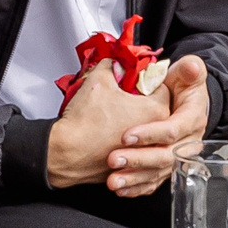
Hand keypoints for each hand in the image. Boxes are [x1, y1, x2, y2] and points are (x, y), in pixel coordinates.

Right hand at [46, 63, 170, 189]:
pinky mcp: (134, 165)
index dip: (144, 79)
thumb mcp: (99, 78)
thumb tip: (116, 61)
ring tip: (113, 114)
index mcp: (156, 110)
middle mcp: (156, 134)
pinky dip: (125, 138)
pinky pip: (135, 145)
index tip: (132, 80)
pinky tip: (108, 131)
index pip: (161, 86)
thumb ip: (112, 64)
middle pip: (155, 107)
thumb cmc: (85, 121)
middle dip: (140, 99)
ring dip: (133, 119)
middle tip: (121, 95)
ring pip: (145, 127)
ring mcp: (145, 151)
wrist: (67, 154)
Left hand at [102, 56, 212, 196]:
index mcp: (192, 119)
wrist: (184, 100)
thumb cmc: (183, 85)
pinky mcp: (166, 167)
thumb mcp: (188, 72)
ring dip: (134, 178)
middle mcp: (188, 142)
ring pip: (158, 173)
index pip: (172, 130)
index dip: (150, 134)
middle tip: (113, 159)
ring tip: (112, 180)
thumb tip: (192, 66)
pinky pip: (153, 182)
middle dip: (138, 159)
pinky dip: (136, 188)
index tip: (126, 135)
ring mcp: (178, 157)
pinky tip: (121, 189)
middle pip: (165, 157)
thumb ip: (190, 69)